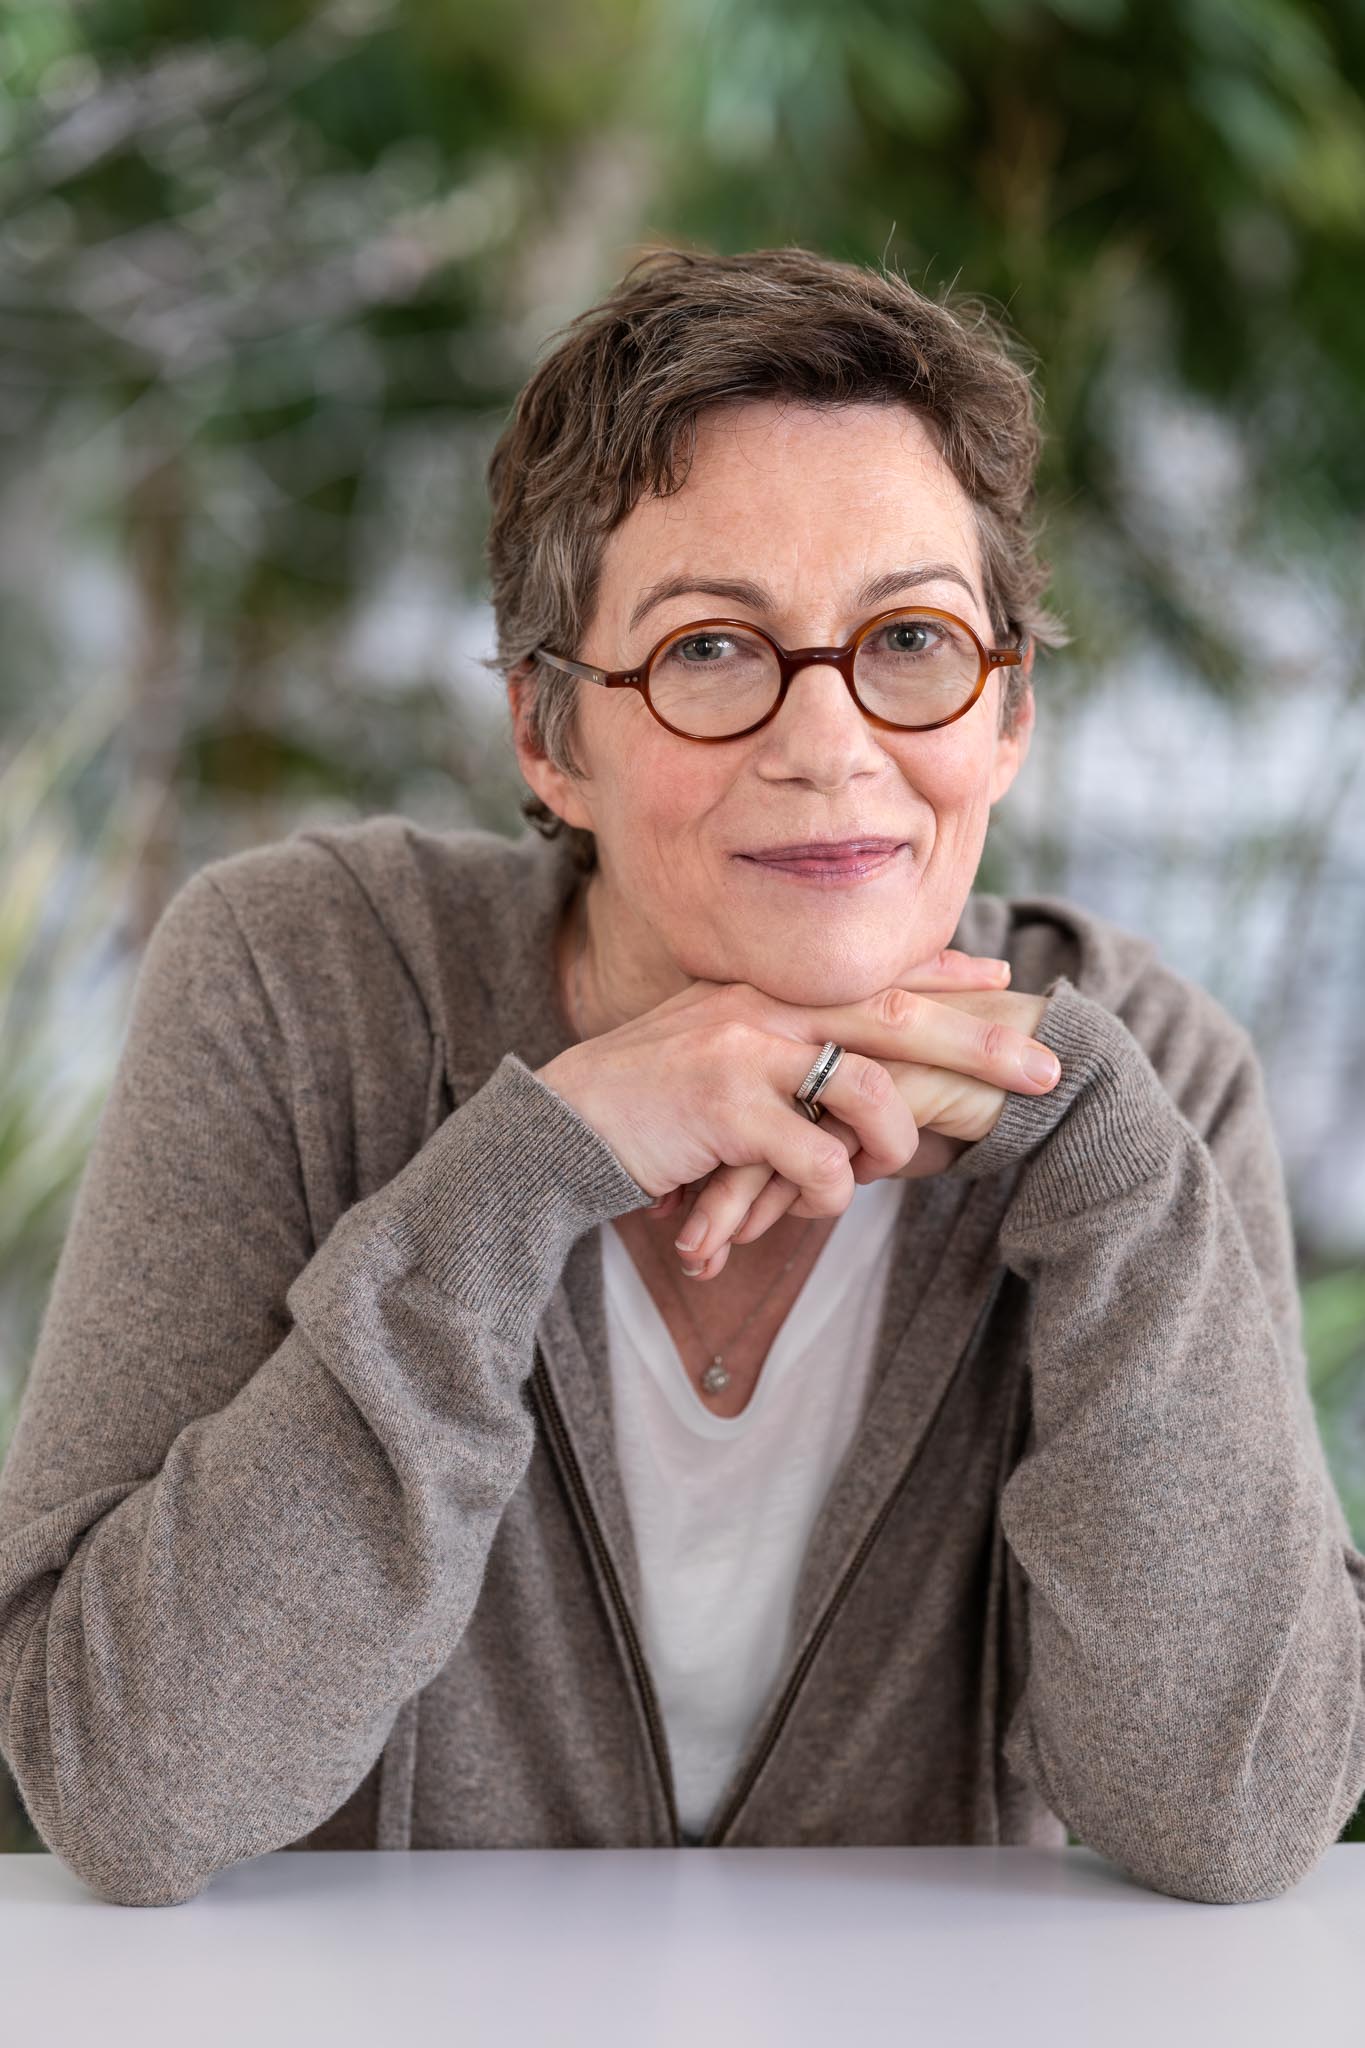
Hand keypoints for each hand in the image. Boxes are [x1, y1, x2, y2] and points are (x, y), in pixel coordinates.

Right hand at [534, 949, 1058, 1247]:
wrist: (556, 1129)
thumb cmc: (645, 1107)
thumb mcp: (711, 1055)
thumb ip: (775, 1048)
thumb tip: (842, 1068)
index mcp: (762, 989)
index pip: (868, 972)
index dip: (941, 974)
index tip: (1003, 979)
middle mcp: (760, 1005)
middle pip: (895, 1014)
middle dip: (980, 1042)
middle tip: (1045, 1067)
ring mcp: (742, 1050)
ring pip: (868, 1091)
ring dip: (892, 1144)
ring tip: (876, 1173)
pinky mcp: (725, 1107)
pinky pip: (819, 1159)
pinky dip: (830, 1194)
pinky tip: (808, 1205)